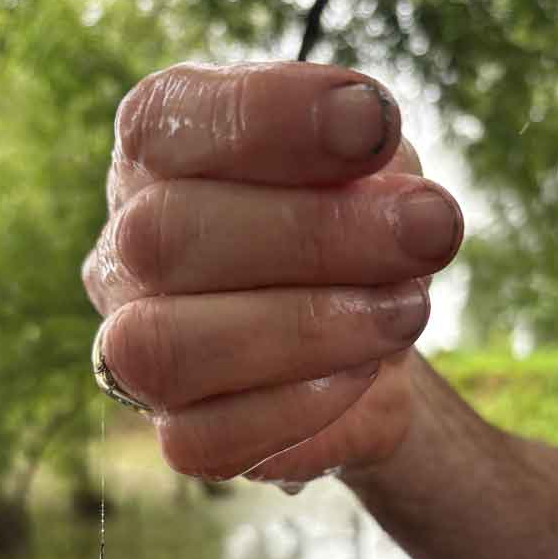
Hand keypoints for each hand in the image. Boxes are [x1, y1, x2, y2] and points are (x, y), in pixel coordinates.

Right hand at [82, 62, 463, 483]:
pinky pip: (203, 440)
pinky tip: (361, 376)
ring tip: (405, 311)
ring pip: (162, 347)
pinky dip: (296, 407)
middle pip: (163, 237)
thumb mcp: (377, 172)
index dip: (267, 118)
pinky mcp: (176, 435)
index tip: (374, 124)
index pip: (165, 122)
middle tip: (431, 231)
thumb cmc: (361, 233)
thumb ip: (369, 162)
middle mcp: (127, 250)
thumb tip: (385, 169)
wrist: (373, 339)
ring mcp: (134, 350)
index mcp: (160, 158)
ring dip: (304, 328)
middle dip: (312, 235)